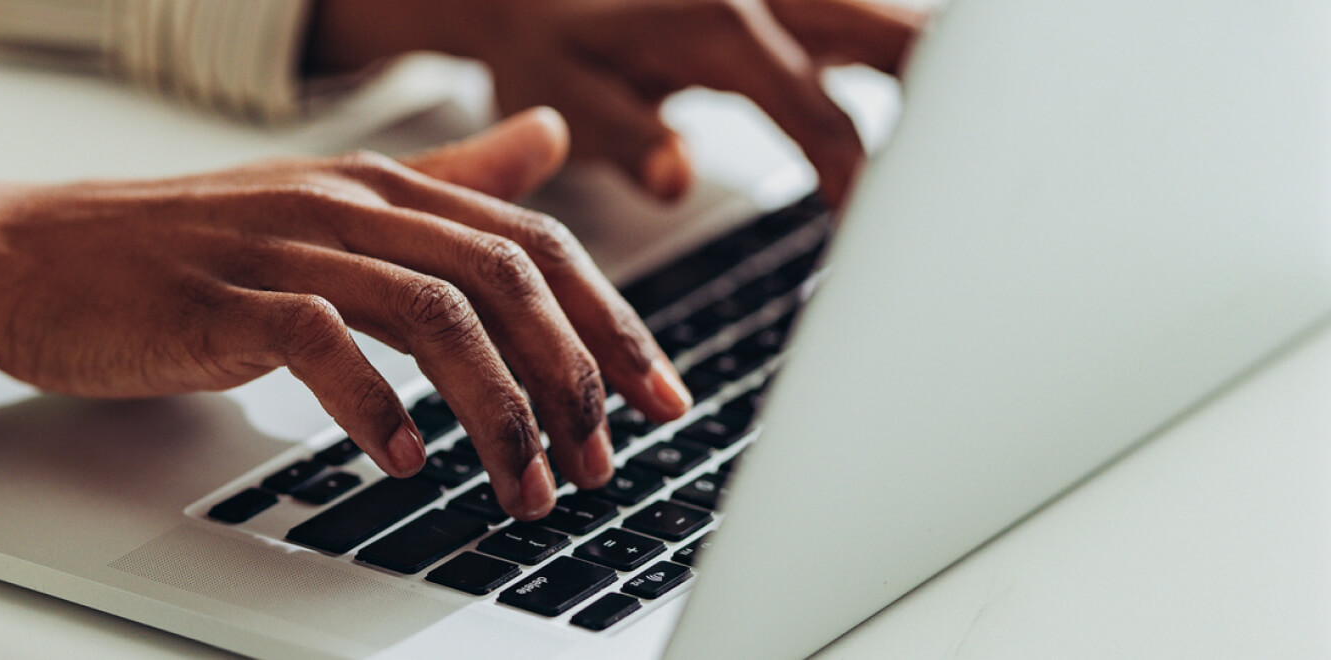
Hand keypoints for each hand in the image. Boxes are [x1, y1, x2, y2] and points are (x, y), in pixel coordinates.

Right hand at [0, 109, 692, 519]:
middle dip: (574, 377)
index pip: (536, 246)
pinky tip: (404, 460)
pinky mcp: (220, 298)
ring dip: (496, 412)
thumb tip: (546, 136)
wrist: (35, 252)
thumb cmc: (189, 243)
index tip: (659, 396)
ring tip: (524, 485)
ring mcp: (285, 245)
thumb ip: (450, 176)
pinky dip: (375, 407)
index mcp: (390, 184)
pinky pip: (320, 345)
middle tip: (603, 458)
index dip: (611, 323)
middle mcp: (351, 203)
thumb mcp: (334, 202)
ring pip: (432, 315)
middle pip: (505, 280)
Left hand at [309, 0, 924, 204]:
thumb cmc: (547, 49)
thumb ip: (625, 138)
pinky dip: (910, 66)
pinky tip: (937, 115)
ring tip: (978, 160)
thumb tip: (673, 177)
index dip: (869, 189)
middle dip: (952, 110)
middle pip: (900, 41)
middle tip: (975, 193)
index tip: (891, 250)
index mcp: (725, 29)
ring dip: (943, 80)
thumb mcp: (566, 98)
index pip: (829, 120)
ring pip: (897, 22)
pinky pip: (871, 25)